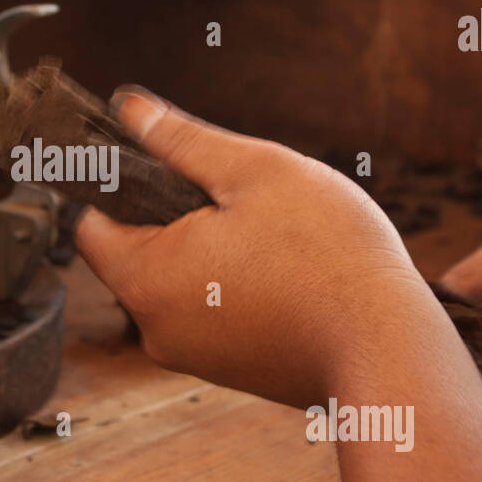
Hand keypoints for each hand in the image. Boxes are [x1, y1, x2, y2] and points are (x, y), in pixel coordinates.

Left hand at [73, 86, 453, 409]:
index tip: (162, 161)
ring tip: (274, 236)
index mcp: (144, 278)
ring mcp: (194, 357)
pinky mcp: (233, 371)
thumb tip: (128, 110)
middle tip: (240, 196)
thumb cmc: (327, 255)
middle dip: (177, 215)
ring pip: (181, 282)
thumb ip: (181, 140)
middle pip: (138, 252)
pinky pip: (215, 312)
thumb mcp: (252, 171)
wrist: (391, 350)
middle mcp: (156, 329)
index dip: (118, 183)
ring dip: (213, 250)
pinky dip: (239, 286)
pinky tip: (288, 271)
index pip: (90, 223)